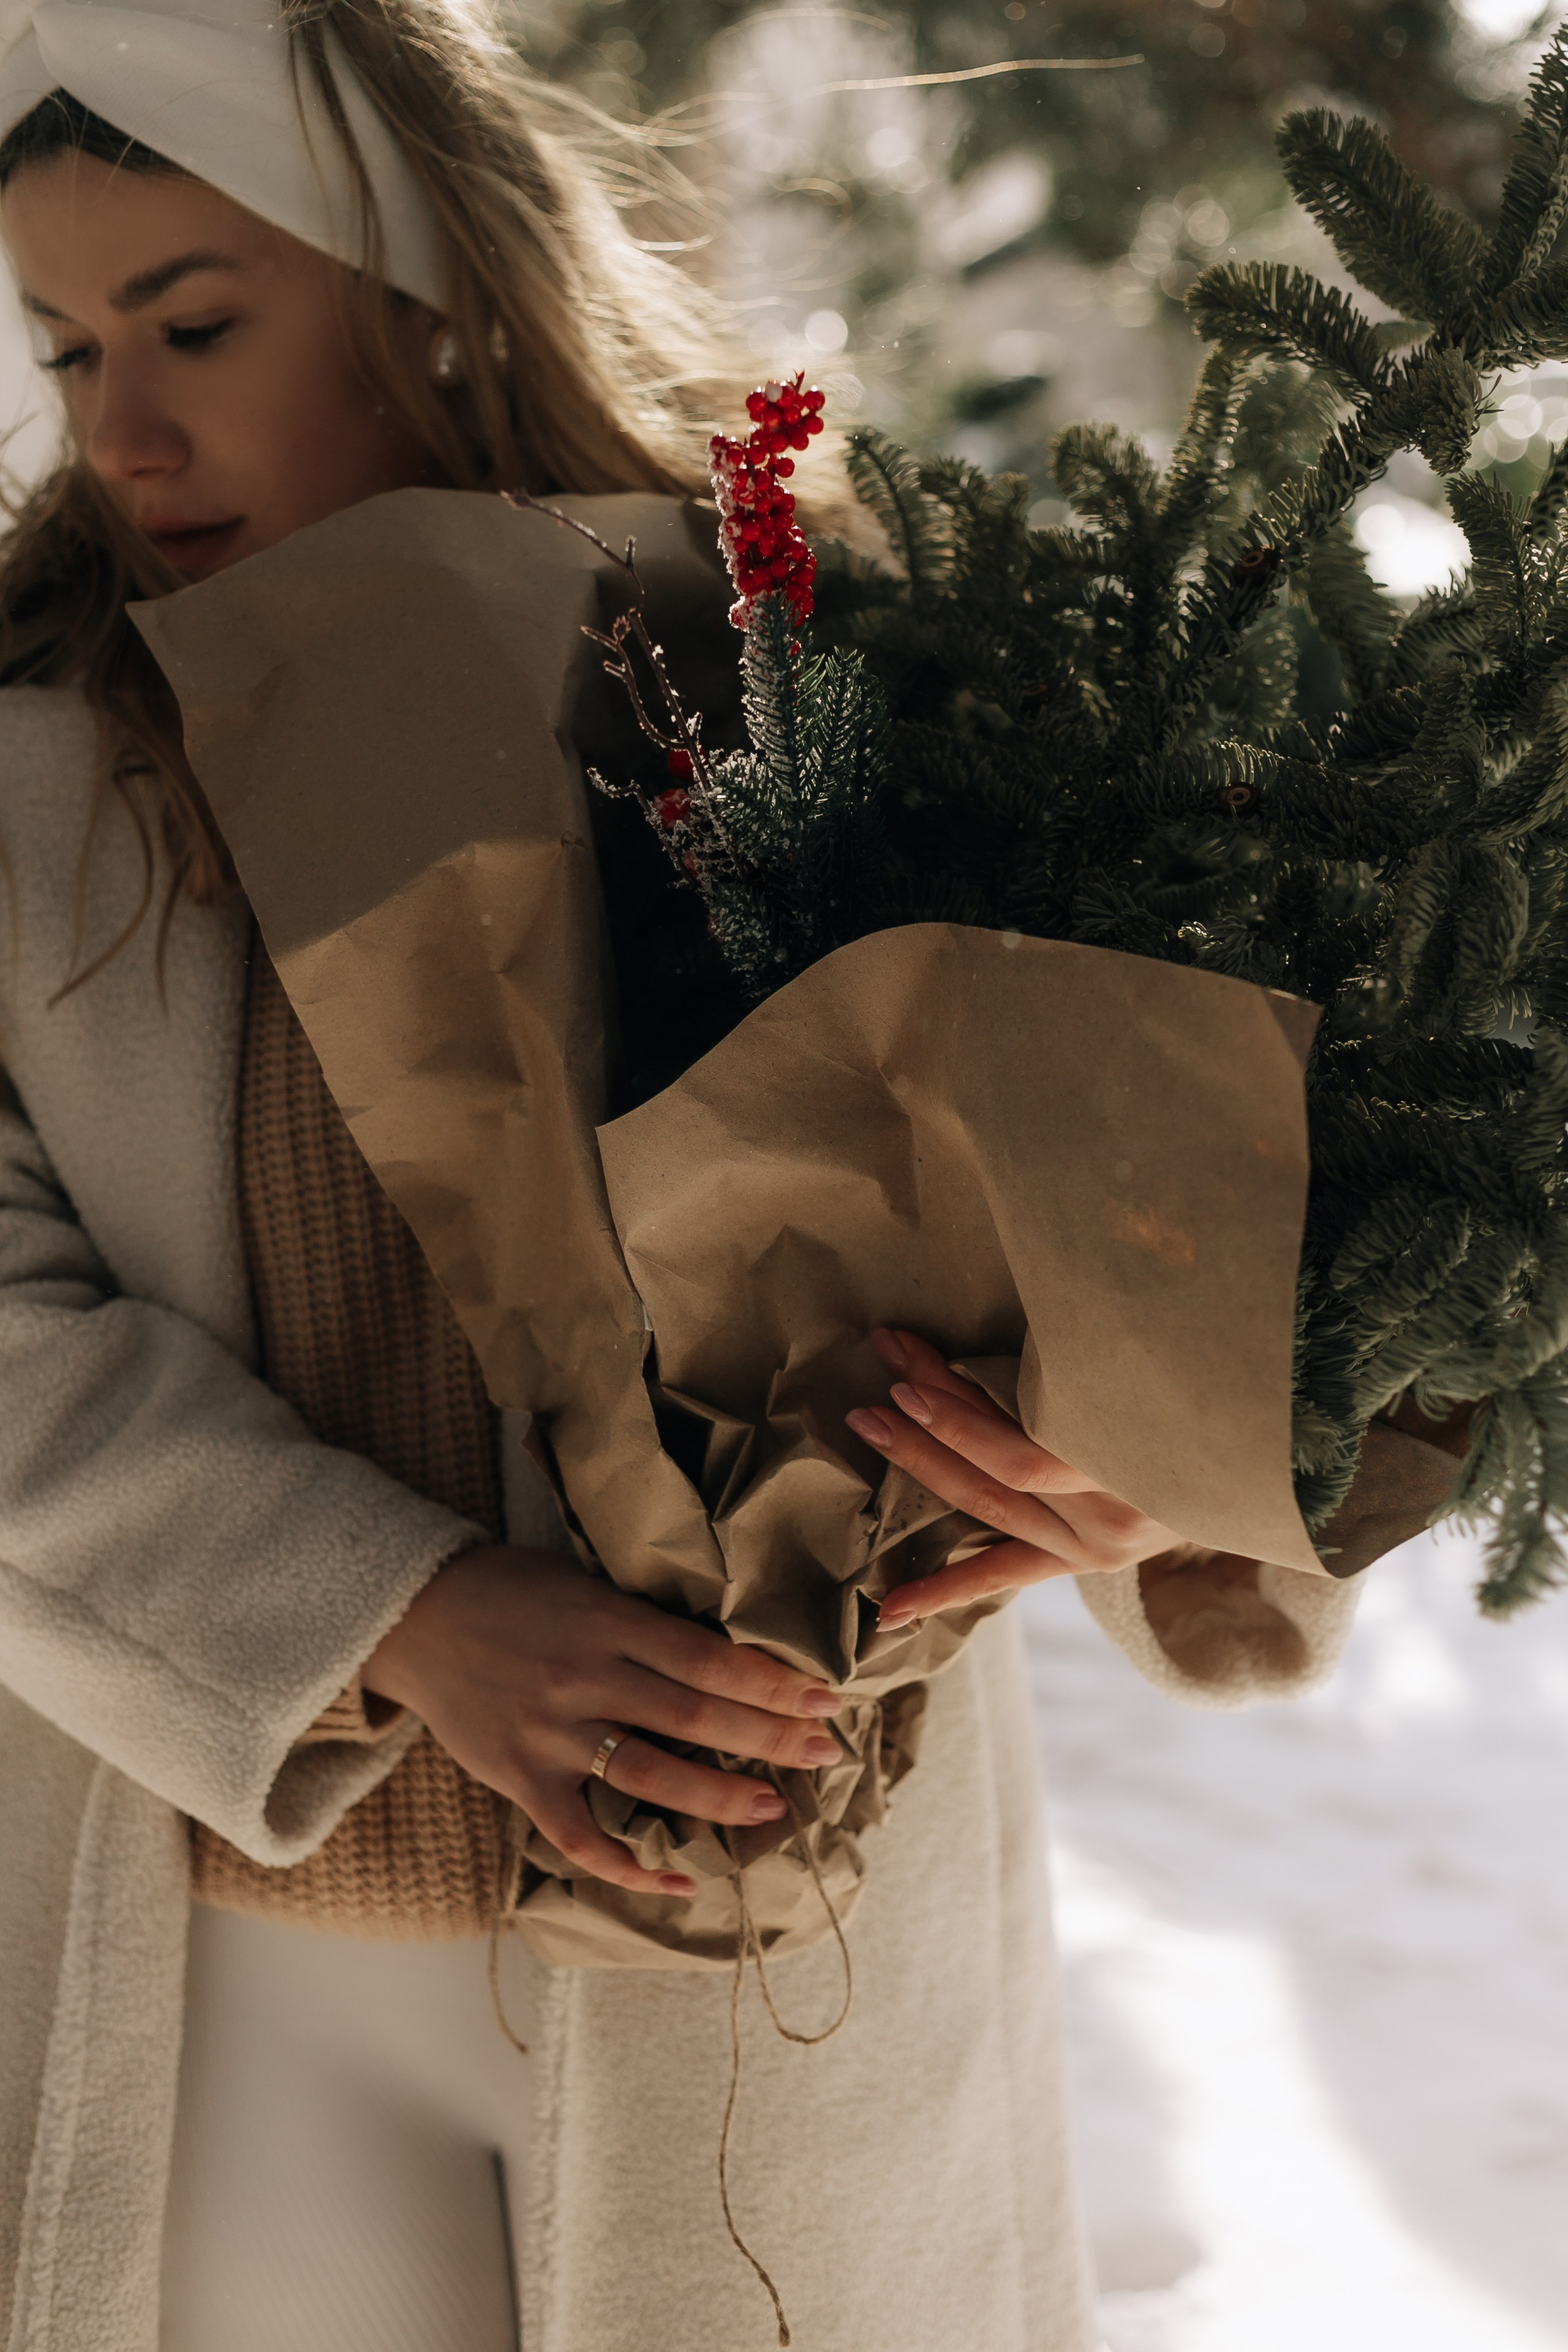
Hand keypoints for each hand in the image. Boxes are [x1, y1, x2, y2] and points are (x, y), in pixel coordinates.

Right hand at [362, 1544, 843, 1897]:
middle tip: (824, 1754)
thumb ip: (644, 1619)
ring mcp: (553, 1732)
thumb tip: (726, 1649)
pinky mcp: (521, 1776)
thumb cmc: (511, 1589)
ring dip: (718, 1797)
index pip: (710, 1658)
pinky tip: (679, 1880)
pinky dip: (631, 1866)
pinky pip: (581, 1837)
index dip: (774, 1682)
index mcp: (610, 1622)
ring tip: (772, 1809)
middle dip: (770, 1738)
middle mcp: (587, 1678)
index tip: (827, 1698)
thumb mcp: (584, 1583)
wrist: (414, 1614)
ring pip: (650, 1776)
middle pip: (695, 1715)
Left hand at [847, 1327, 1186, 1627]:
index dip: (960, 1415)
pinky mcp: (1083, 1563)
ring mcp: (1094, 1547)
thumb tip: (1010, 1328)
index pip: (1022, 1450)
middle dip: (929, 1425)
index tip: (908, 1371)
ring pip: (991, 1508)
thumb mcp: (1156, 1379)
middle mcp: (1110, 1517)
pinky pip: (1006, 1574)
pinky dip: (947, 1588)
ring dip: (925, 1469)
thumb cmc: (1203, 1398)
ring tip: (871, 1428)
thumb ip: (1089, 1371)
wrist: (1269, 1473)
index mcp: (1132, 1468)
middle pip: (997, 1471)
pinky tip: (891, 1610)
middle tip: (875, 1385)